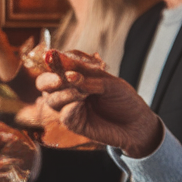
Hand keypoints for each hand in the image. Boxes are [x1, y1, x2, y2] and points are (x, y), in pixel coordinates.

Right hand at [35, 50, 163, 157]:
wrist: (137, 124)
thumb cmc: (124, 99)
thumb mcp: (109, 81)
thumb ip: (88, 76)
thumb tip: (69, 73)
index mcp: (74, 76)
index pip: (55, 65)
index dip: (55, 61)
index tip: (57, 57)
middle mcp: (67, 91)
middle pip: (43, 83)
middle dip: (50, 80)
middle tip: (62, 78)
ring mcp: (68, 107)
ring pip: (51, 100)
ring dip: (65, 93)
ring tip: (84, 92)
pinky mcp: (74, 124)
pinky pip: (64, 115)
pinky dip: (71, 107)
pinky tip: (82, 103)